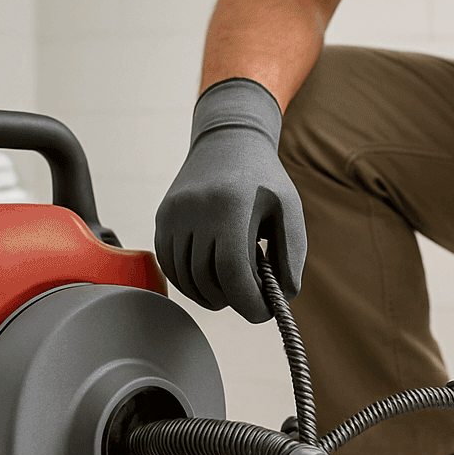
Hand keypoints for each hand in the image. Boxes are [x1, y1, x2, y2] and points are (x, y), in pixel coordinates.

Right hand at [154, 78, 306, 322]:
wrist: (227, 142)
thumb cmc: (264, 179)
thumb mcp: (289, 210)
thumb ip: (291, 255)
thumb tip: (283, 296)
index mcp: (231, 206)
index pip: (233, 272)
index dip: (249, 302)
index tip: (263, 312)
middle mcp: (196, 209)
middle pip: (208, 280)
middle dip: (233, 300)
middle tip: (252, 298)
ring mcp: (173, 214)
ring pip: (186, 279)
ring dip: (211, 295)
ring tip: (234, 284)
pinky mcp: (162, 219)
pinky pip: (171, 267)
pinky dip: (191, 282)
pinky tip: (211, 276)